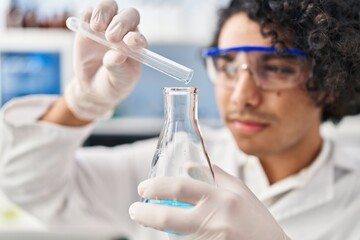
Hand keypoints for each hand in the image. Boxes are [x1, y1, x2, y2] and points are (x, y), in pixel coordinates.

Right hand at [65, 0, 146, 119]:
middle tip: (111, 38)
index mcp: (136, 46)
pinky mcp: (88, 26)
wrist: (94, 86)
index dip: (136, 37)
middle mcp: (124, 32)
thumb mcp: (119, 81)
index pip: (139, 35)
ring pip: (109, 7)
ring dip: (104, 13)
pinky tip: (87, 24)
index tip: (131, 42)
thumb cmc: (113, 83)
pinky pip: (88, 13)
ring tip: (97, 28)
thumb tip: (118, 55)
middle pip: (128, 15)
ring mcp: (106, 26)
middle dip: (120, 23)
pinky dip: (88, 14)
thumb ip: (118, 68)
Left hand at [129, 165, 288, 239]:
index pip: (181, 188)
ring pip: (175, 236)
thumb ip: (215, 175)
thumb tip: (186, 165)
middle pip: (169, 217)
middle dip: (145, 214)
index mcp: (224, 198)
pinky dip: (175, 239)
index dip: (156, 187)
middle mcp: (218, 220)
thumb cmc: (258, 220)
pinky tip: (172, 233)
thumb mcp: (240, 192)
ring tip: (152, 220)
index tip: (143, 189)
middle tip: (135, 210)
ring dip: (159, 228)